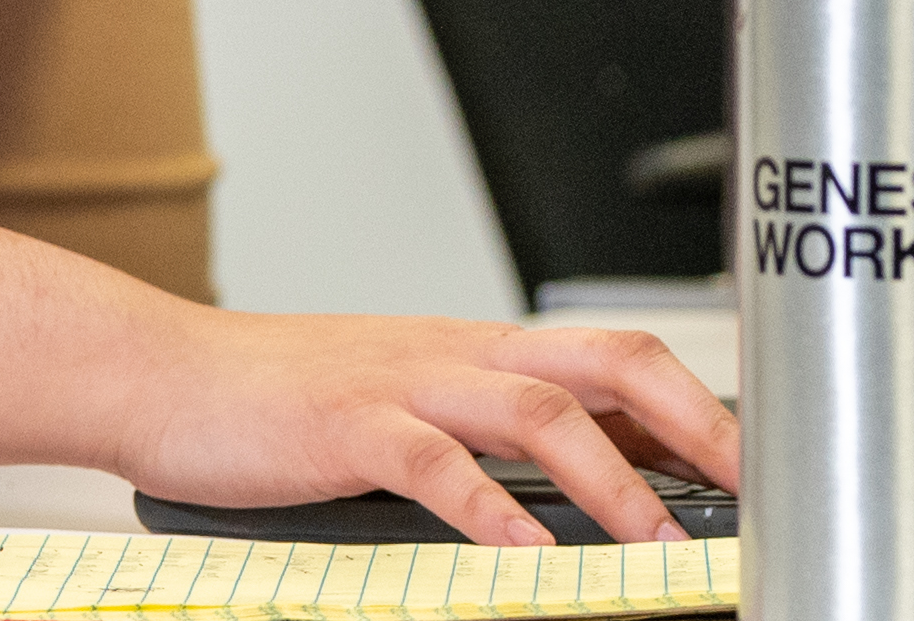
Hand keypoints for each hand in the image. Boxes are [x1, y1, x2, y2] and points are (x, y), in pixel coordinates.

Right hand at [97, 309, 732, 544]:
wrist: (161, 377)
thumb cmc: (273, 406)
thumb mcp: (398, 407)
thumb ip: (481, 441)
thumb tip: (575, 495)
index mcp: (473, 351)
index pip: (613, 360)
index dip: (695, 408)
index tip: (752, 469)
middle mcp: (454, 354)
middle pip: (605, 362)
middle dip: (690, 423)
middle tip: (747, 492)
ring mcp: (403, 385)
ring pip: (538, 412)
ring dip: (613, 483)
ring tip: (658, 548)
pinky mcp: (348, 427)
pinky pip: (437, 466)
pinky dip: (493, 516)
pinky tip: (528, 563)